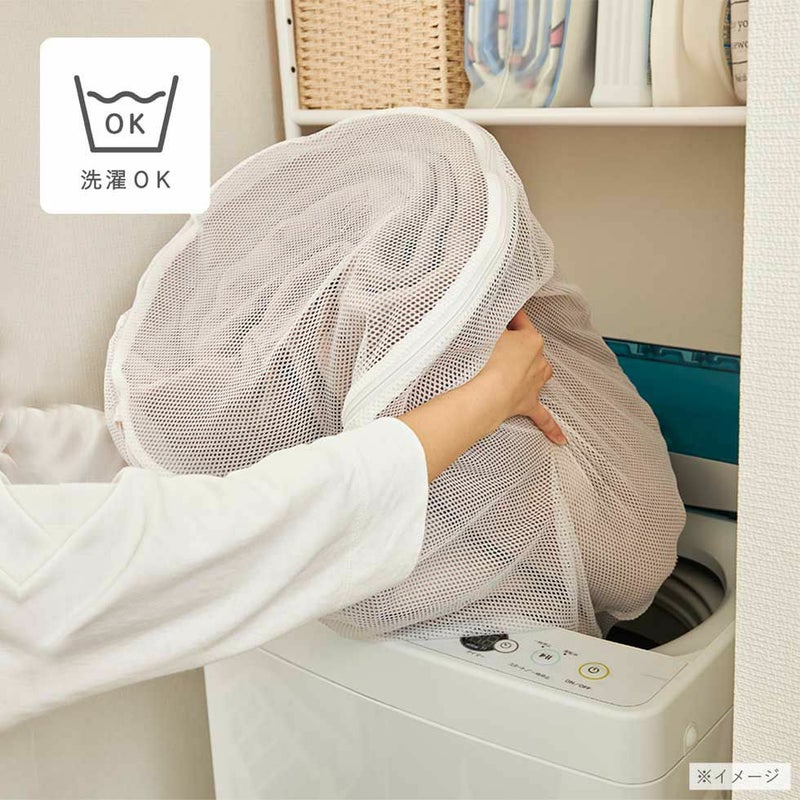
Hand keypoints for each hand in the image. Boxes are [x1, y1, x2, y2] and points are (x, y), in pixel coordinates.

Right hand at [398, 308, 565, 481]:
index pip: (520, 321)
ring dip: (531, 371)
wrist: (486, 394)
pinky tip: (560, 439)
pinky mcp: (528, 404)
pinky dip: (551, 428)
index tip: (496, 315)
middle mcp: (538, 361)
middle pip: (528, 348)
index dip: (507, 317)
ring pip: (539, 374)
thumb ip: (490, 326)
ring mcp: (535, 384)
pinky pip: (543, 418)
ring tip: (516, 369)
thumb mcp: (486, 332)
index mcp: (532, 340)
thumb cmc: (486, 363)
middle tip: (494, 343)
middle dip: (515, 346)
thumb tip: (488, 322)